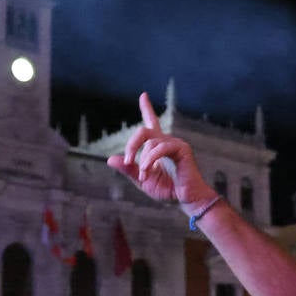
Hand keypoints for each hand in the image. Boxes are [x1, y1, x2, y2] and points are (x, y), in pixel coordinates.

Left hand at [105, 92, 216, 212]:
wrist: (186, 200)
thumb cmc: (168, 190)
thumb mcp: (142, 180)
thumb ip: (128, 170)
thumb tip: (110, 159)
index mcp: (157, 147)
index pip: (152, 122)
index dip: (147, 108)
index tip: (143, 95)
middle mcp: (166, 142)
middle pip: (144, 131)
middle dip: (132, 145)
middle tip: (129, 162)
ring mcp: (175, 144)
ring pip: (150, 142)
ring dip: (143, 161)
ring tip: (143, 177)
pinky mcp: (182, 149)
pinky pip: (161, 148)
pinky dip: (150, 159)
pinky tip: (147, 171)